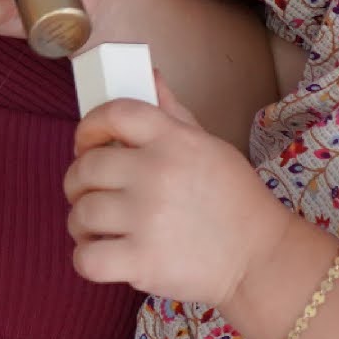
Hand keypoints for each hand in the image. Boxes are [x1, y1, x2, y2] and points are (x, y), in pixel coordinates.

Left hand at [63, 83, 284, 302]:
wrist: (261, 256)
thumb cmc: (233, 199)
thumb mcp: (209, 145)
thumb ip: (172, 113)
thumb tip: (149, 76)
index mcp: (174, 141)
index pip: (114, 113)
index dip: (89, 126)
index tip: (85, 143)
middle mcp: (157, 174)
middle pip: (87, 167)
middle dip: (77, 182)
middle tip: (88, 193)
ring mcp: (148, 219)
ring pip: (81, 213)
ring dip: (80, 222)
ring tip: (97, 227)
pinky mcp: (143, 262)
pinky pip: (86, 258)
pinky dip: (86, 258)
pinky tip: (101, 253)